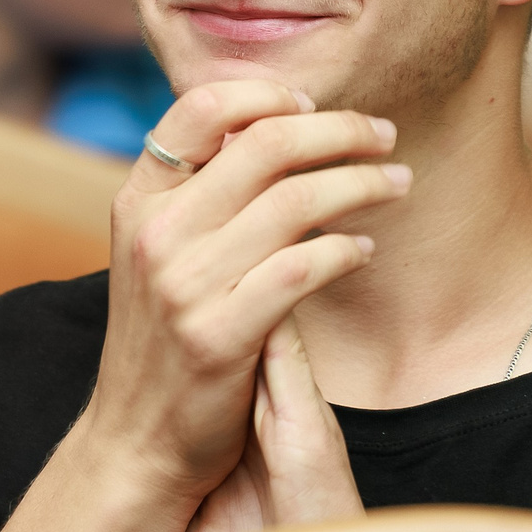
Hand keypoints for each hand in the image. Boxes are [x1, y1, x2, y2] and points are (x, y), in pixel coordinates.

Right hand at [83, 81, 402, 531]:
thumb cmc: (163, 338)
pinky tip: (366, 250)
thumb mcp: (156, 252)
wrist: (135, 438)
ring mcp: (184, 284)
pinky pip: (303, 269)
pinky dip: (346, 250)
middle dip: (339, 130)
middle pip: (263, 144)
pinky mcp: (220, 335)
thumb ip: (196, 195)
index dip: (267, 92)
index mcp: (138, 200)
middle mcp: (156, 232)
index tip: (315, 103)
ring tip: (396, 184)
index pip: (200, 107)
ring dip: (361, 184)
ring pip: (294, 202)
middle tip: (383, 134)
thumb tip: (265, 130)